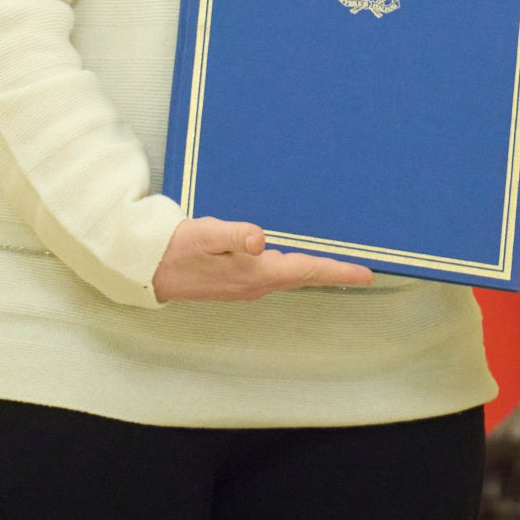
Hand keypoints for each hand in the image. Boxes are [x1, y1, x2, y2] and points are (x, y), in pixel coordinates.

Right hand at [151, 217, 374, 301]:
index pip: (307, 270)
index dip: (339, 271)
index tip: (367, 274)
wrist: (151, 269)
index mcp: (256, 272)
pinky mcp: (239, 281)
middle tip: (362, 271)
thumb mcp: (206, 234)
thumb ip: (234, 235)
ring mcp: (248, 285)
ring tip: (339, 264)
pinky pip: (277, 274)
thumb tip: (260, 239)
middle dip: (334, 273)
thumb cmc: (179, 248)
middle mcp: (257, 283)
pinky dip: (296, 268)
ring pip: (292, 276)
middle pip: (305, 276)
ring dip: (316, 271)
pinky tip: (298, 260)